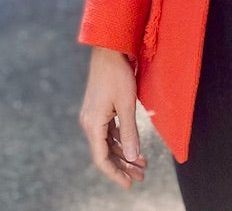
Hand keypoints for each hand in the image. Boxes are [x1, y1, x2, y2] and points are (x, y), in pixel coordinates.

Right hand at [79, 46, 147, 189]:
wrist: (108, 48)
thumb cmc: (117, 74)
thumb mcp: (126, 104)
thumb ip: (129, 132)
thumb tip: (133, 158)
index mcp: (93, 124)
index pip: (102, 159)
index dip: (116, 174)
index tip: (130, 184)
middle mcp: (89, 123)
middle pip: (105, 153)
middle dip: (124, 166)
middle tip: (142, 176)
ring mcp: (93, 116)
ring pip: (108, 143)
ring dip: (124, 154)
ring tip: (142, 164)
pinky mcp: (98, 109)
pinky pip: (108, 132)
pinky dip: (121, 141)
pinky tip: (133, 146)